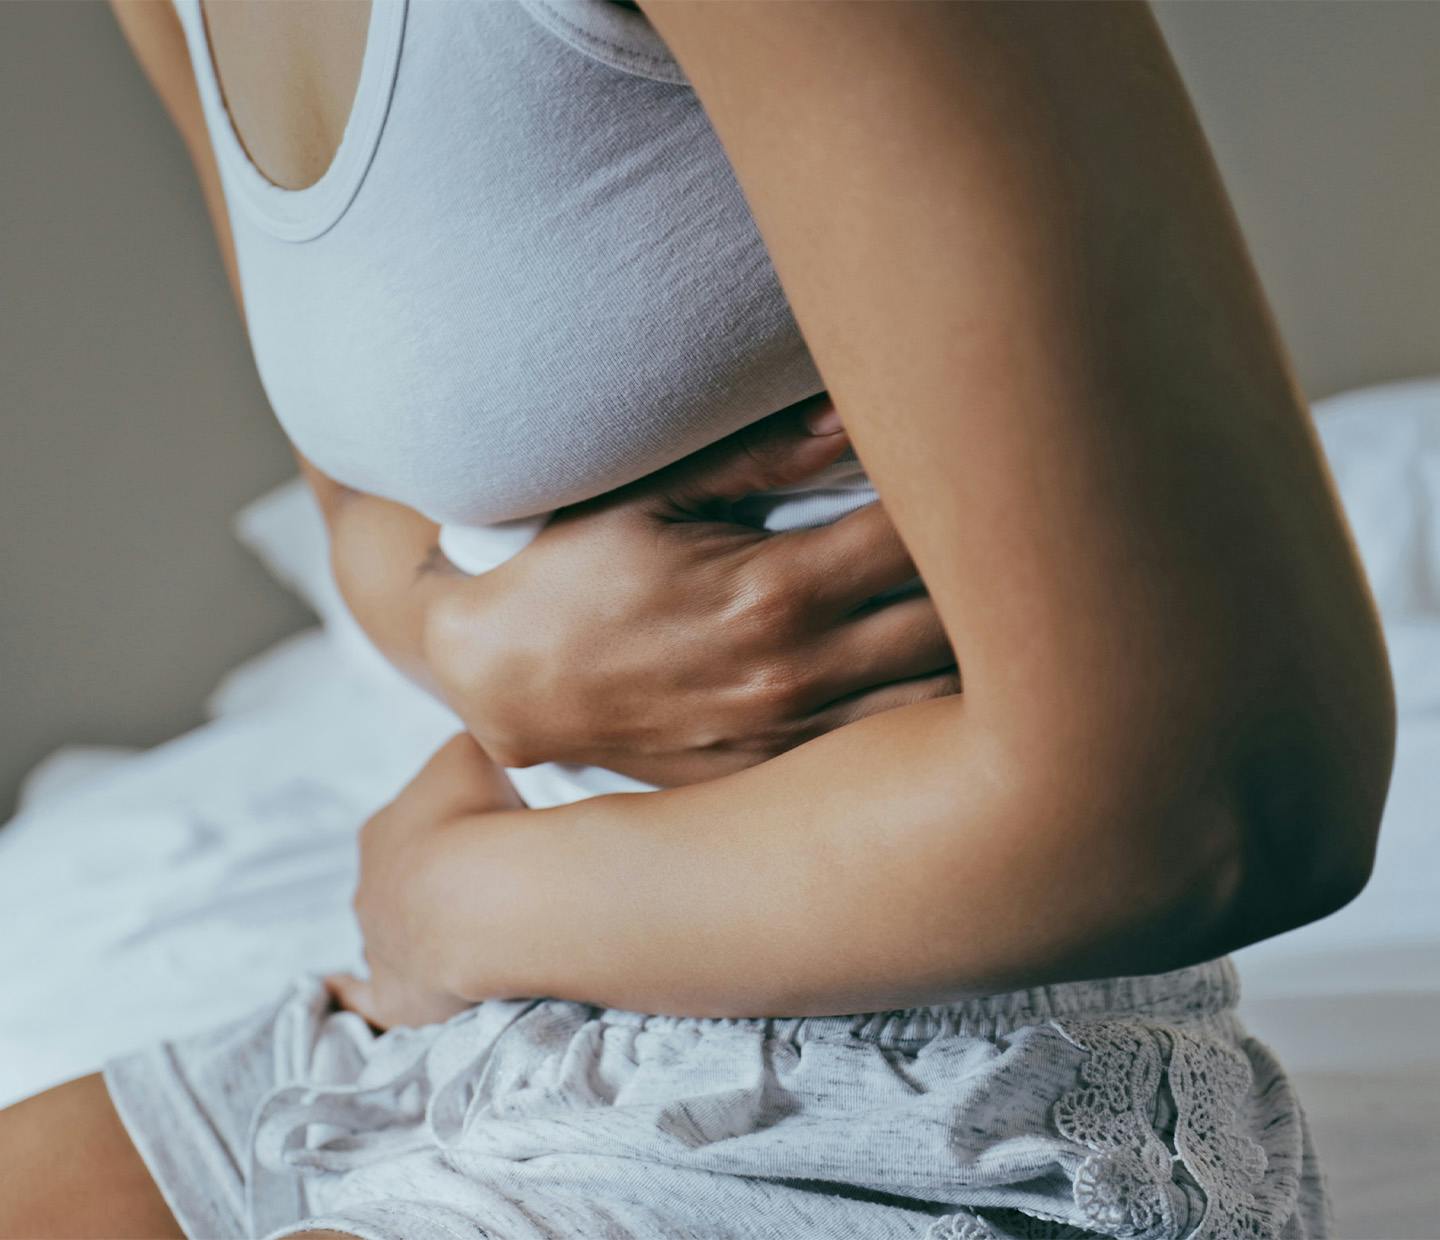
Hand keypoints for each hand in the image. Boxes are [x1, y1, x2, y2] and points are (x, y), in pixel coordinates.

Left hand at [326, 734, 524, 1030]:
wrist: (482, 894)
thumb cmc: (476, 816)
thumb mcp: (473, 752)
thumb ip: (470, 749)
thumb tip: (482, 755)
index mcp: (382, 830)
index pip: (411, 826)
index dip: (448, 829)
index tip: (485, 834)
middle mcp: (368, 886)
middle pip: (400, 883)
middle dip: (436, 883)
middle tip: (488, 885)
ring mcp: (376, 943)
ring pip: (391, 935)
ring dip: (420, 933)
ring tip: (471, 934)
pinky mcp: (393, 996)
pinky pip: (366, 999)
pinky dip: (355, 995)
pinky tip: (345, 992)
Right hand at [424, 394, 959, 785]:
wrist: (503, 683)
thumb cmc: (573, 574)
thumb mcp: (649, 496)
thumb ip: (762, 458)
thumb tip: (855, 411)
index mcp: (773, 589)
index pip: (921, 538)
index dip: (971, 498)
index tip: (992, 469)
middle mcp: (796, 672)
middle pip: (955, 623)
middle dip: (996, 573)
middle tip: (1016, 531)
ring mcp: (790, 737)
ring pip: (939, 702)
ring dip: (981, 652)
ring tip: (999, 605)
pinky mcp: (775, 776)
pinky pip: (887, 750)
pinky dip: (929, 712)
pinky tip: (944, 676)